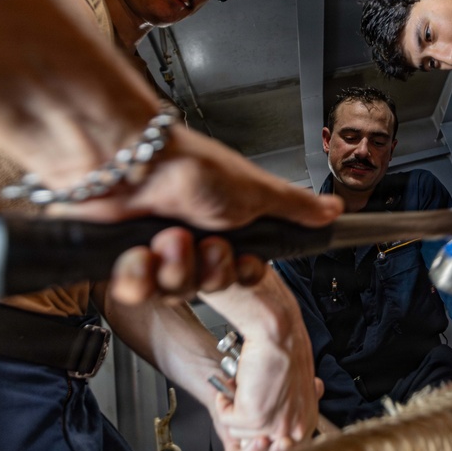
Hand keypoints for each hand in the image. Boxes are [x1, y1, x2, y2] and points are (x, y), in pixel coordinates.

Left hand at [59, 126, 342, 303]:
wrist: (127, 157)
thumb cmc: (186, 164)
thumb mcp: (255, 190)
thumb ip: (295, 206)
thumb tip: (332, 209)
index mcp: (222, 227)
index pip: (239, 274)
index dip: (238, 273)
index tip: (236, 257)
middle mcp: (189, 240)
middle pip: (207, 287)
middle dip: (206, 267)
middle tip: (201, 240)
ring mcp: (154, 250)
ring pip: (172, 293)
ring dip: (172, 266)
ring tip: (167, 237)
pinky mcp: (120, 259)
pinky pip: (134, 291)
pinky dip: (137, 274)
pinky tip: (138, 252)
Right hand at [199, 268, 321, 450]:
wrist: (277, 333)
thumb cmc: (285, 351)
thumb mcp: (295, 388)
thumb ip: (288, 410)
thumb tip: (277, 431)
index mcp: (306, 423)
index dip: (262, 436)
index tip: (254, 425)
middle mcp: (294, 430)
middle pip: (257, 446)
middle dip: (246, 424)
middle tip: (245, 401)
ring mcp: (274, 426)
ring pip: (238, 431)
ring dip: (234, 409)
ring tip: (242, 386)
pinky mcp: (254, 417)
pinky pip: (226, 419)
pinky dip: (224, 402)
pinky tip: (234, 384)